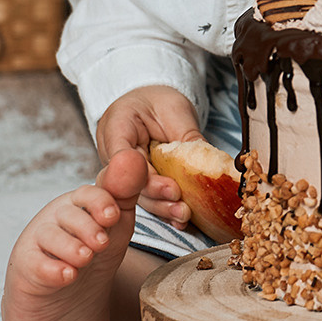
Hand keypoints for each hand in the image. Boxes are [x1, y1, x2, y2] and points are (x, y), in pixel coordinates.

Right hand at [8, 177, 130, 296]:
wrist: (72, 293)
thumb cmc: (95, 249)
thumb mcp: (117, 223)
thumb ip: (126, 193)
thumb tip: (133, 156)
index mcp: (81, 203)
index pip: (88, 194)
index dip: (100, 203)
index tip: (112, 216)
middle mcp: (58, 216)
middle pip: (69, 214)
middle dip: (87, 227)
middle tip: (102, 242)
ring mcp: (40, 240)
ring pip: (50, 236)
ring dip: (70, 247)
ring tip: (85, 258)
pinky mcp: (27, 264)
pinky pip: (35, 263)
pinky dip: (52, 270)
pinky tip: (67, 275)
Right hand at [94, 84, 200, 229]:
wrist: (150, 103)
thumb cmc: (158, 101)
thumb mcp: (175, 110)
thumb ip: (186, 135)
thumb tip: (207, 160)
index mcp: (116, 126)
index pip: (123, 155)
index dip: (143, 174)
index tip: (169, 185)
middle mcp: (114, 153)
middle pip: (129, 180)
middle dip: (156, 195)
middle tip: (179, 202)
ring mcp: (122, 171)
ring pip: (139, 194)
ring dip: (162, 207)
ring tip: (183, 214)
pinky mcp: (136, 183)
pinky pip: (149, 197)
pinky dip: (165, 208)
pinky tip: (179, 220)